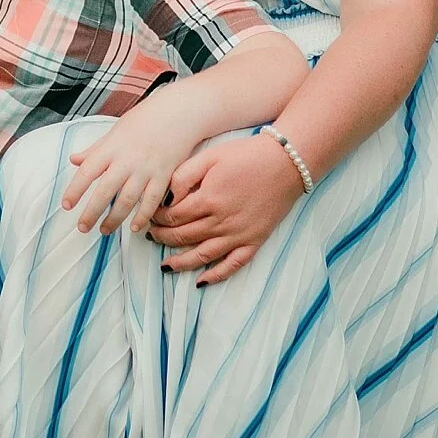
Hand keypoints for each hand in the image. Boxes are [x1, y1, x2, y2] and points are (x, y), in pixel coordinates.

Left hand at [60, 97, 206, 234]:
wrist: (178, 113)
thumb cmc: (145, 120)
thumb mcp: (115, 131)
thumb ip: (95, 149)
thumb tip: (74, 159)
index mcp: (111, 148)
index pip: (87, 172)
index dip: (75, 190)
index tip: (66, 204)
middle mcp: (127, 160)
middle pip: (105, 191)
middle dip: (91, 212)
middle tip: (82, 227)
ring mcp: (146, 169)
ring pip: (127, 200)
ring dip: (115, 219)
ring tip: (105, 229)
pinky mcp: (164, 176)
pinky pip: (152, 201)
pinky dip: (143, 216)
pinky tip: (136, 227)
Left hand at [150, 132, 305, 282]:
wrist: (286, 162)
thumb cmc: (247, 156)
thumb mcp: (210, 156)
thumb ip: (184, 176)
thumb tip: (167, 198)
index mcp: (208, 200)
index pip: (173, 217)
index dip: (158, 218)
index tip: (152, 216)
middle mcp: (221, 222)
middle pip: (183, 237)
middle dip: (163, 238)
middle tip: (151, 236)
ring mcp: (238, 235)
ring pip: (202, 256)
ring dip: (180, 263)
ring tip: (165, 266)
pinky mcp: (254, 241)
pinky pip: (233, 265)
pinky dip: (216, 276)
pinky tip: (201, 281)